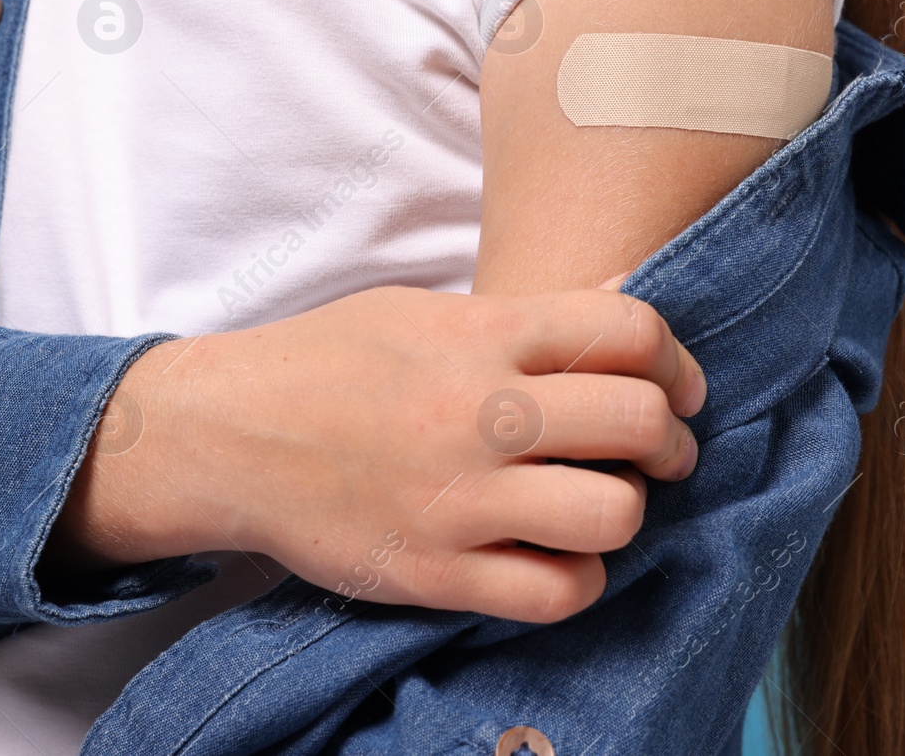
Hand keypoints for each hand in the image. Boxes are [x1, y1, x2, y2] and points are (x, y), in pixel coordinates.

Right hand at [41, 285, 702, 623]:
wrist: (227, 433)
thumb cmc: (323, 362)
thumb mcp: (418, 311)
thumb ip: (516, 321)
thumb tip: (620, 324)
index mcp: (478, 335)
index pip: (631, 333)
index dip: (677, 363)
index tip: (676, 387)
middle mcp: (478, 414)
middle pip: (639, 423)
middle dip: (671, 442)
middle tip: (659, 451)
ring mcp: (458, 499)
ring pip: (613, 517)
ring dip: (626, 512)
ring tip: (604, 504)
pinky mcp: (435, 572)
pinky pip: (556, 592)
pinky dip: (577, 577)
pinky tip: (558, 556)